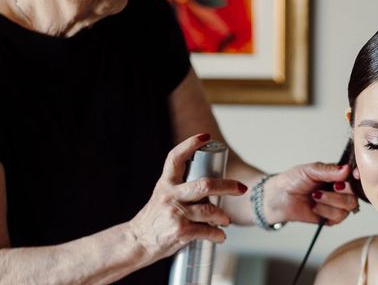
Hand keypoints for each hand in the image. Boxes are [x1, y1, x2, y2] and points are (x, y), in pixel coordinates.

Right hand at [127, 134, 246, 261]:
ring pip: (209, 210)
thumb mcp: (162, 196)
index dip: (190, 144)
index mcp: (166, 183)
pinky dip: (216, 234)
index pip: (176, 157)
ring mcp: (175, 214)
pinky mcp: (180, 232)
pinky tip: (220, 236)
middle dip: (227, 186)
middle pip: (205, 185)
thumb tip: (211, 185)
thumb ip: (181, 188)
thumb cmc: (154, 219)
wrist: (137, 242)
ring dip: (222, 216)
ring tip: (226, 220)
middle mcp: (170, 196)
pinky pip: (206, 231)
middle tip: (241, 188)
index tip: (206, 136)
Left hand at [263, 163, 357, 225]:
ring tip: (315, 196)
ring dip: (330, 201)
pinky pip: (338, 218)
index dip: (358, 177)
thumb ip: (328, 170)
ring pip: (348, 207)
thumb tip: (347, 169)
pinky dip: (325, 212)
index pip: (356, 177)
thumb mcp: (309, 170)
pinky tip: (314, 207)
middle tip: (331, 187)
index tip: (353, 176)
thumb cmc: (293, 180)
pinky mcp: (330, 219)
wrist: (278, 197)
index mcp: (337, 175)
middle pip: (355, 194)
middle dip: (341, 192)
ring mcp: (336, 205)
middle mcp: (340, 190)